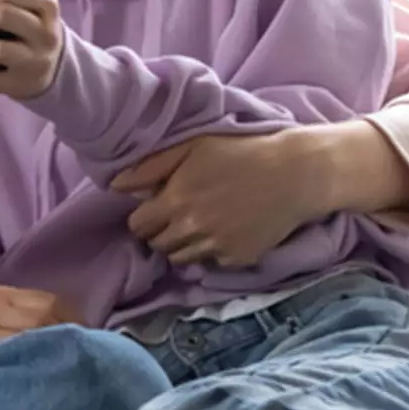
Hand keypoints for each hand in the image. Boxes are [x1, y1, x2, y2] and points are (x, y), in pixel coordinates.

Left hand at [113, 128, 332, 267]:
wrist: (294, 173)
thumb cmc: (240, 152)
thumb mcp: (192, 147)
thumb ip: (150, 167)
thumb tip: (114, 186)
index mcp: (175, 201)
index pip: (138, 225)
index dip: (143, 217)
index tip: (155, 208)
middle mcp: (191, 230)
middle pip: (157, 245)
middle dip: (160, 232)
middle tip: (177, 215)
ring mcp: (215, 247)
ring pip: (180, 259)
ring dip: (183, 244)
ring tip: (199, 223)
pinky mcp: (237, 259)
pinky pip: (210, 262)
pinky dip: (211, 250)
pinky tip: (223, 229)